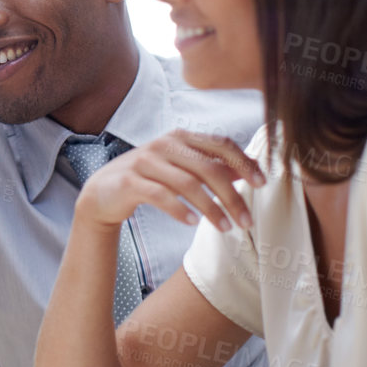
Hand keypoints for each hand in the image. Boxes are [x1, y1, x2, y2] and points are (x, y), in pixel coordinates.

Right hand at [76, 130, 263, 234]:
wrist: (103, 191)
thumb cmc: (149, 179)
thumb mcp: (182, 169)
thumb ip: (211, 167)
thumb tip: (249, 170)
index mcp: (181, 138)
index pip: (220, 145)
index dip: (244, 163)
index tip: (262, 184)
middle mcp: (164, 145)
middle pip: (208, 168)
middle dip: (232, 196)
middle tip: (247, 221)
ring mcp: (145, 161)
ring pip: (188, 184)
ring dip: (211, 209)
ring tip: (225, 229)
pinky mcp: (130, 181)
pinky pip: (161, 196)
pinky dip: (180, 210)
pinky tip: (193, 223)